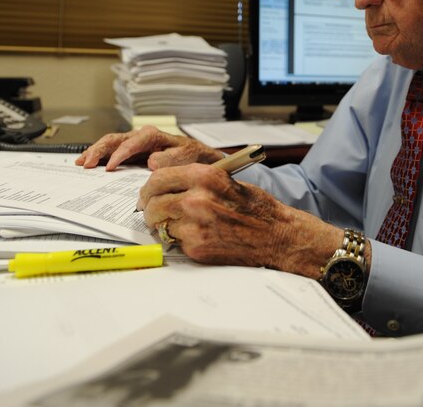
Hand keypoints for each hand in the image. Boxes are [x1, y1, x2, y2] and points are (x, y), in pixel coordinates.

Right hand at [75, 125, 223, 170]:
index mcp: (152, 135)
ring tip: (81, 163)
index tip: (110, 168)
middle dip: (99, 151)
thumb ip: (169, 158)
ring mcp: (133, 143)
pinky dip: (98, 156)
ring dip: (94, 152)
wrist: (196, 157)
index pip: (131, 143)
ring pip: (109, 144)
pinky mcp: (130, 152)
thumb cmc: (191, 157)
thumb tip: (151, 161)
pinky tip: (87, 163)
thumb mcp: (184, 157)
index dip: (119, 155)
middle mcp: (140, 136)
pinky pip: (111, 151)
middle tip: (86, 164)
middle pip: (114, 139)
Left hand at [139, 163, 341, 277]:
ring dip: (161, 225)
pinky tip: (193, 236)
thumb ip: (194, 180)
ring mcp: (195, 225)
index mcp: (203, 176)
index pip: (158, 178)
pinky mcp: (196, 246)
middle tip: (152, 212)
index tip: (148, 194)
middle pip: (153, 202)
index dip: (149, 188)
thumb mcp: (225, 180)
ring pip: (158, 223)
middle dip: (149, 208)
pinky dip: (178, 240)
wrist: (275, 235)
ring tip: (172, 224)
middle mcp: (196, 199)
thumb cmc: (254, 207)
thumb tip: (164, 184)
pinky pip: (173, 241)